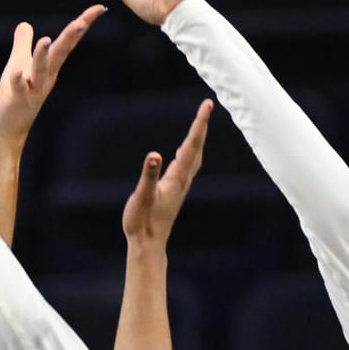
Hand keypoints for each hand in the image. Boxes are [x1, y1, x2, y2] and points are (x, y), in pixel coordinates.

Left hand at [0, 6, 104, 145]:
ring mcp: (33, 89)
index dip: (83, 24)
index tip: (99, 8)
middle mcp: (46, 76)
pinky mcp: (18, 100)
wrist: (8, 125)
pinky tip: (17, 72)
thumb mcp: (19, 63)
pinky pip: (19, 88)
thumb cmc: (16, 94)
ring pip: (41, 70)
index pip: (68, 42)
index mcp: (49, 65)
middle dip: (71, 38)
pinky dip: (19, 80)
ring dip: (43, 56)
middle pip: (61, 53)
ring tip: (46, 40)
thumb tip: (25, 24)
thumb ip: (23, 44)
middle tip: (82, 22)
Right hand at [120, 100, 210, 247]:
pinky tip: (186, 151)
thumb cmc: (142, 222)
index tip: (207, 104)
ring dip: (198, 138)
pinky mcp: (174, 191)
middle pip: (196, 148)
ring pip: (194, 156)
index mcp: (176, 178)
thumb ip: (148, 176)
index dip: (199, 123)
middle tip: (207, 105)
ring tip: (201, 122)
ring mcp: (179, 186)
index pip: (190, 145)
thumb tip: (154, 155)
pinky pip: (187, 165)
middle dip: (201, 126)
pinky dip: (190, 151)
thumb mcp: (141, 196)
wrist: (148, 245)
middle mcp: (182, 180)